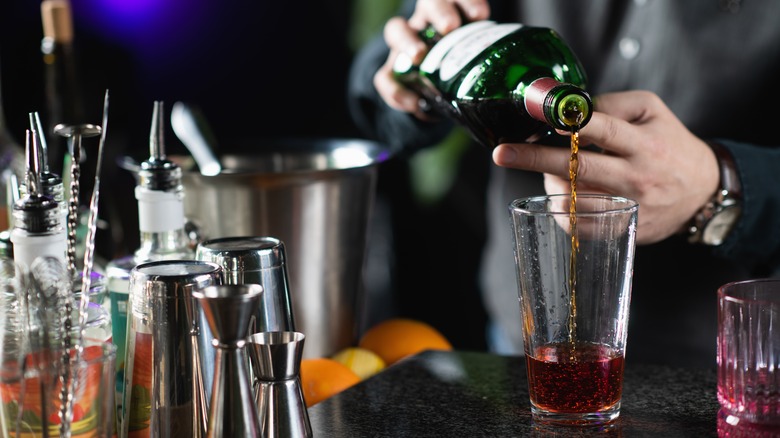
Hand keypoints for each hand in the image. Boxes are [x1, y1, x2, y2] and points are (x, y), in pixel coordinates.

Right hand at [373, 0, 489, 117]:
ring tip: (420, 54)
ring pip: (396, 30)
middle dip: (438, 11)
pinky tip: (414, 102)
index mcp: (452, 13)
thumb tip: (522, 77)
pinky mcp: (392, 72)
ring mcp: (404, 46)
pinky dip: (397, 91)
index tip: (480, 16)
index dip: (467, 1)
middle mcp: (426, 23)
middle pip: (426, 4)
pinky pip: (384, 78)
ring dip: (408, 40)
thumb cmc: (464, 70)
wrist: (436, 97)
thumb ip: (492, 59)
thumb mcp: (480, 60)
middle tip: (450, 27)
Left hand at [492, 90, 719, 244]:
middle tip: (503, 153)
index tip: (538, 119)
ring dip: (550, 184)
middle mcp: (637, 175)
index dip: (568, 123)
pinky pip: (581, 225)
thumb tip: (571, 108)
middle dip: (536, 159)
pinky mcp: (625, 229)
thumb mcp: (652, 111)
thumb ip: (613, 104)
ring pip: (575, 199)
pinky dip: (561, 210)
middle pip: (579, 167)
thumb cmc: (669, 143)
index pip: (601, 129)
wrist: (703, 191)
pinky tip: (560, 197)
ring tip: (548, 172)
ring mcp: (631, 206)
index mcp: (644, 142)